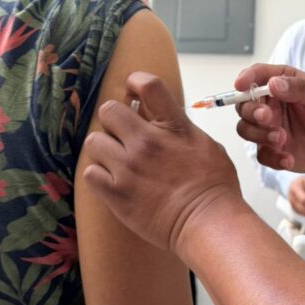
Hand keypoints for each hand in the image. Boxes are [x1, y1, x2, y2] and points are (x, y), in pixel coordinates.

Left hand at [83, 72, 242, 256]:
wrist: (208, 223)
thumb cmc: (215, 188)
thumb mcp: (206, 145)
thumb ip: (180, 130)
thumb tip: (164, 124)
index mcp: (173, 126)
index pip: (148, 85)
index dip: (135, 81)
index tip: (133, 90)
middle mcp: (147, 142)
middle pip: (108, 110)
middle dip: (114, 119)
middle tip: (122, 133)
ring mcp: (128, 167)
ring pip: (93, 141)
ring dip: (103, 149)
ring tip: (115, 159)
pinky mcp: (116, 193)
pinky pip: (90, 173)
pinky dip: (99, 176)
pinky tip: (112, 181)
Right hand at [234, 64, 304, 175]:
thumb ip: (298, 88)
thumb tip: (273, 83)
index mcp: (282, 83)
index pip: (257, 75)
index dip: (246, 78)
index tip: (240, 85)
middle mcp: (271, 104)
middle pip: (244, 104)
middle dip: (252, 111)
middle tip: (268, 118)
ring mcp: (269, 127)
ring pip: (245, 129)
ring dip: (259, 134)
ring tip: (282, 139)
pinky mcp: (272, 149)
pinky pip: (261, 154)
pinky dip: (272, 156)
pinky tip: (289, 158)